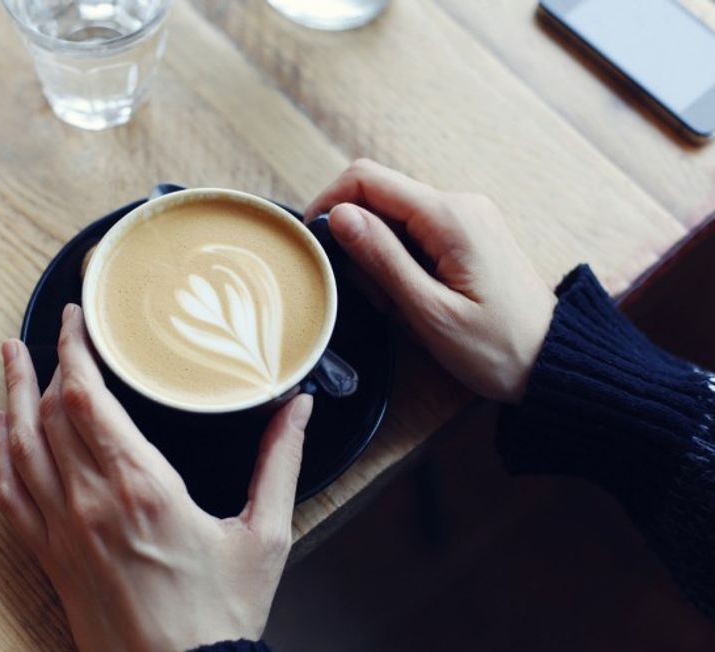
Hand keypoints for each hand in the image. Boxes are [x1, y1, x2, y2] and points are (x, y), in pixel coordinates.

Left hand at [0, 304, 312, 651]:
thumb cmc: (222, 614)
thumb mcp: (265, 534)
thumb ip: (281, 462)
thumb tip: (299, 407)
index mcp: (144, 486)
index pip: (87, 397)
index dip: (74, 348)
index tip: (77, 317)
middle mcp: (92, 500)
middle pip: (51, 411)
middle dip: (49, 359)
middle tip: (58, 326)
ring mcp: (63, 529)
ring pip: (20, 445)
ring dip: (13, 394)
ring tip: (9, 355)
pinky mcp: (50, 556)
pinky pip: (8, 494)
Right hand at [306, 159, 554, 401]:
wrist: (555, 363)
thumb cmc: (497, 348)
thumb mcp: (429, 311)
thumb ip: (381, 259)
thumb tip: (338, 215)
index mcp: (449, 216)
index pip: (367, 179)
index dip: (329, 202)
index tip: (313, 240)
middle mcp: (459, 204)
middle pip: (379, 197)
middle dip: (357, 241)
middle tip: (367, 294)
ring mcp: (466, 217)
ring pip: (394, 218)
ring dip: (379, 257)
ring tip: (397, 306)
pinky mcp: (468, 235)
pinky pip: (416, 233)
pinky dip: (400, 263)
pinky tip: (412, 299)